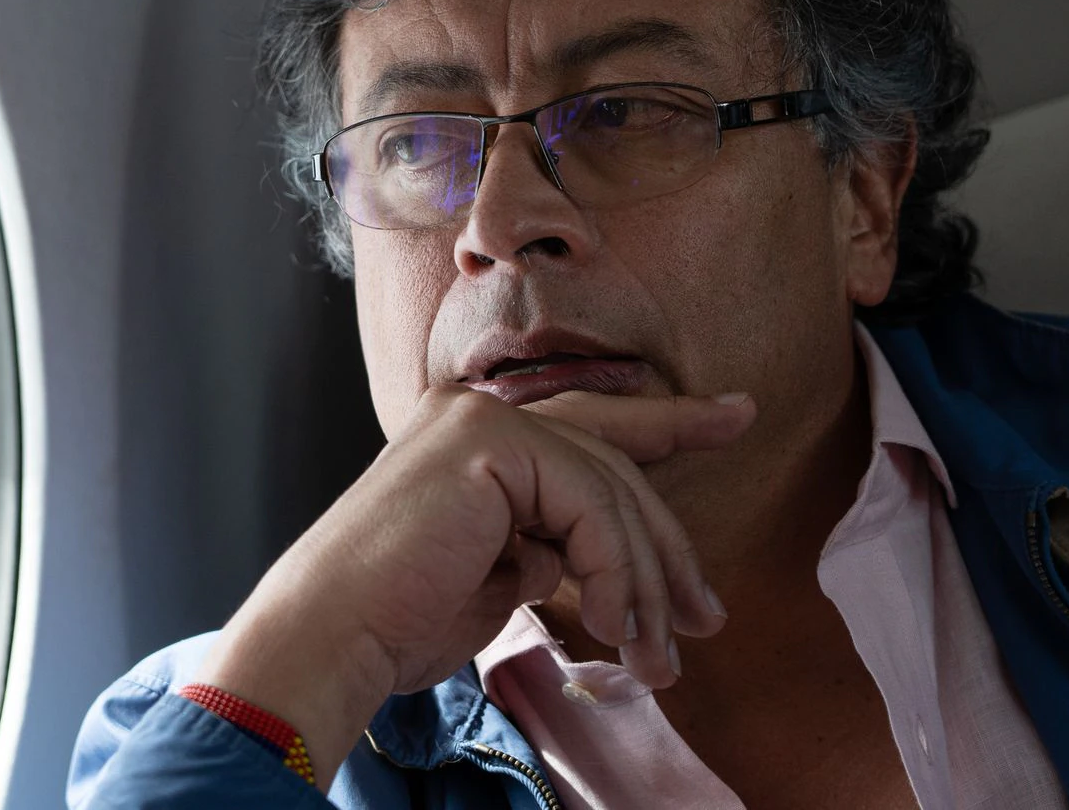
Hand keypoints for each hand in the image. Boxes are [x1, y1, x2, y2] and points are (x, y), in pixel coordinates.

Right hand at [194, 385, 752, 787]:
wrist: (333, 636)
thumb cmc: (398, 622)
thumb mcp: (497, 575)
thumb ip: (545, 544)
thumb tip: (599, 562)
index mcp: (474, 436)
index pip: (590, 423)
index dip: (669, 420)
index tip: (735, 418)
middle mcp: (477, 411)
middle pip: (613, 460)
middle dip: (669, 545)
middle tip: (704, 618)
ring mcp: (482, 419)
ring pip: (610, 489)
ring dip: (644, 584)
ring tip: (654, 658)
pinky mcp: (488, 440)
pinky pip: (591, 504)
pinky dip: (614, 571)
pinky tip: (610, 625)